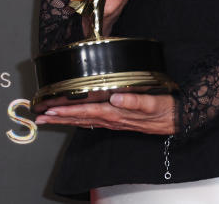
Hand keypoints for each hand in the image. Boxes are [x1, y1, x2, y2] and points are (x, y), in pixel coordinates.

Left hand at [34, 93, 176, 134]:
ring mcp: (115, 121)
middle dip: (60, 117)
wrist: (178, 119)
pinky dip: (81, 119)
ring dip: (67, 119)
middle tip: (41, 116)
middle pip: (82, 118)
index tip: (51, 110)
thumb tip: (116, 97)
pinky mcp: (119, 120)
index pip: (87, 111)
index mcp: (118, 112)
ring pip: (86, 120)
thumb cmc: (166, 109)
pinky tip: (75, 117)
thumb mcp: (154, 103)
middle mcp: (113, 118)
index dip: (68, 111)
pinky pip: (95, 121)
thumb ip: (135, 101)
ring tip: (50, 118)